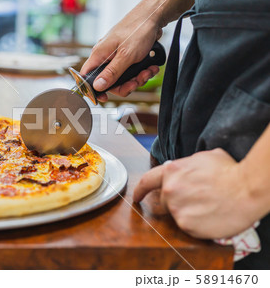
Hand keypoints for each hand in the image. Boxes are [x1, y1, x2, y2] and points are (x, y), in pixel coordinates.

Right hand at [81, 16, 161, 101]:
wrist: (154, 16)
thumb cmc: (138, 30)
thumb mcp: (126, 55)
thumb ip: (112, 73)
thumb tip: (97, 86)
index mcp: (99, 55)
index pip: (87, 77)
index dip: (94, 90)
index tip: (105, 98)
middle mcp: (105, 56)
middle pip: (109, 82)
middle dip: (125, 85)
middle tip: (137, 81)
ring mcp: (116, 56)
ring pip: (121, 78)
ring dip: (136, 78)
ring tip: (148, 71)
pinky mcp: (126, 56)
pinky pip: (130, 71)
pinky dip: (141, 72)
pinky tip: (150, 67)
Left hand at [133, 148, 259, 238]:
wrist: (247, 189)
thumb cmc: (230, 172)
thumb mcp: (204, 158)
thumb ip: (187, 165)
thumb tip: (186, 169)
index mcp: (171, 171)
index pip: (147, 181)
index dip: (140, 190)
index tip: (136, 197)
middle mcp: (169, 189)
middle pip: (164, 201)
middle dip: (176, 202)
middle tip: (196, 201)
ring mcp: (176, 208)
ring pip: (176, 214)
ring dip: (188, 213)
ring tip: (207, 207)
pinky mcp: (185, 224)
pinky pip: (187, 226)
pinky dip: (197, 224)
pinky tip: (210, 216)